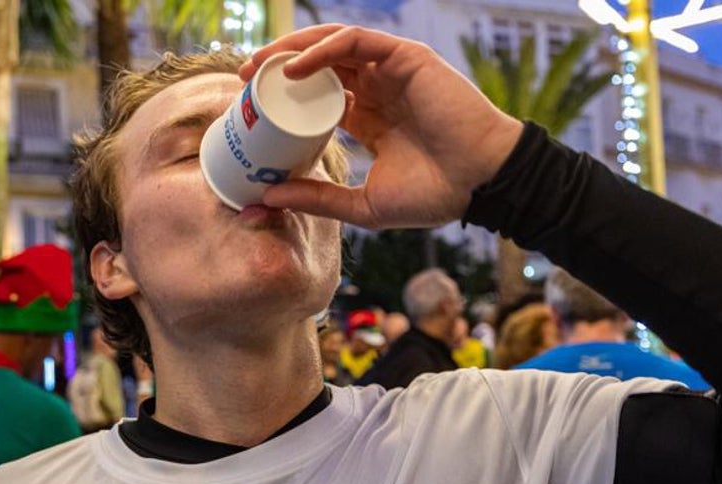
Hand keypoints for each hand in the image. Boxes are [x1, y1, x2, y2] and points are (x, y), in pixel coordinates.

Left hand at [241, 25, 523, 229]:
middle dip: (276, 67)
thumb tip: (265, 198)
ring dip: (290, 51)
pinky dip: (322, 49)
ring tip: (257, 68)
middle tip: (241, 80)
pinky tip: (295, 68)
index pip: (317, 95)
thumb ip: (317, 199)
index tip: (250, 109)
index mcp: (369, 118)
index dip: (282, 97)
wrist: (480, 184)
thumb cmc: (434, 196)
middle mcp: (377, 89)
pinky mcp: (406, 58)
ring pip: (331, 45)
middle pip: (318, 66)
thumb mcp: (362, 205)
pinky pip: (356, 41)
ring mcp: (391, 71)